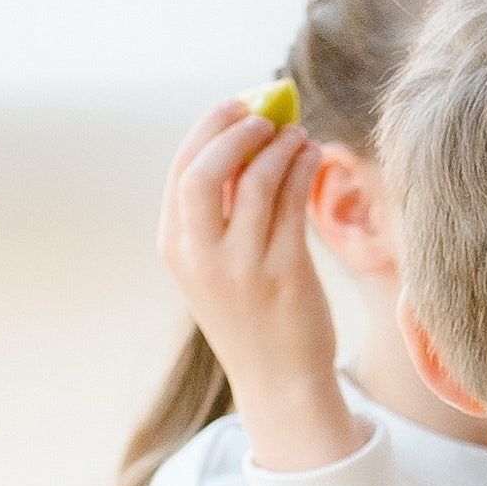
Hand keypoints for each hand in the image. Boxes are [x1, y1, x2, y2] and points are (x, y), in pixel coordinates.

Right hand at [158, 99, 361, 472]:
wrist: (279, 380)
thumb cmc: (251, 313)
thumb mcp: (215, 264)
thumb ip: (219, 210)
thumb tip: (243, 135)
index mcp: (176, 248)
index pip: (181, 171)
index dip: (209, 129)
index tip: (238, 106)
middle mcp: (201, 257)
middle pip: (204, 171)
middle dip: (234, 131)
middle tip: (265, 115)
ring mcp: (241, 267)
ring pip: (256, 180)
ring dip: (279, 145)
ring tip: (296, 136)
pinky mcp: (283, 273)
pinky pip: (292, 201)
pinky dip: (301, 166)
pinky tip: (310, 157)